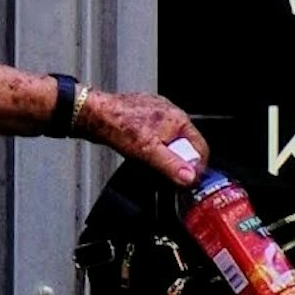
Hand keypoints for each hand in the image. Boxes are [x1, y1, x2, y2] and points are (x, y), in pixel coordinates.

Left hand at [80, 85, 206, 182]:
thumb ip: (171, 165)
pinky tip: (142, 154)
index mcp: (178, 119)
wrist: (93, 113)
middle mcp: (170, 112)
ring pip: (170, 140)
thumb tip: (190, 178)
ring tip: (153, 165)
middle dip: (179, 161)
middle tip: (168, 175)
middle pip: (186, 145)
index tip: (189, 181)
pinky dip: (153, 147)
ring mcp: (156, 112)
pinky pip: (156, 135)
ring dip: (165, 155)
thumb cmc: (118, 126)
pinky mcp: (143, 115)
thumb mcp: (148, 152)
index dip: (197, 167)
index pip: (201, 147)